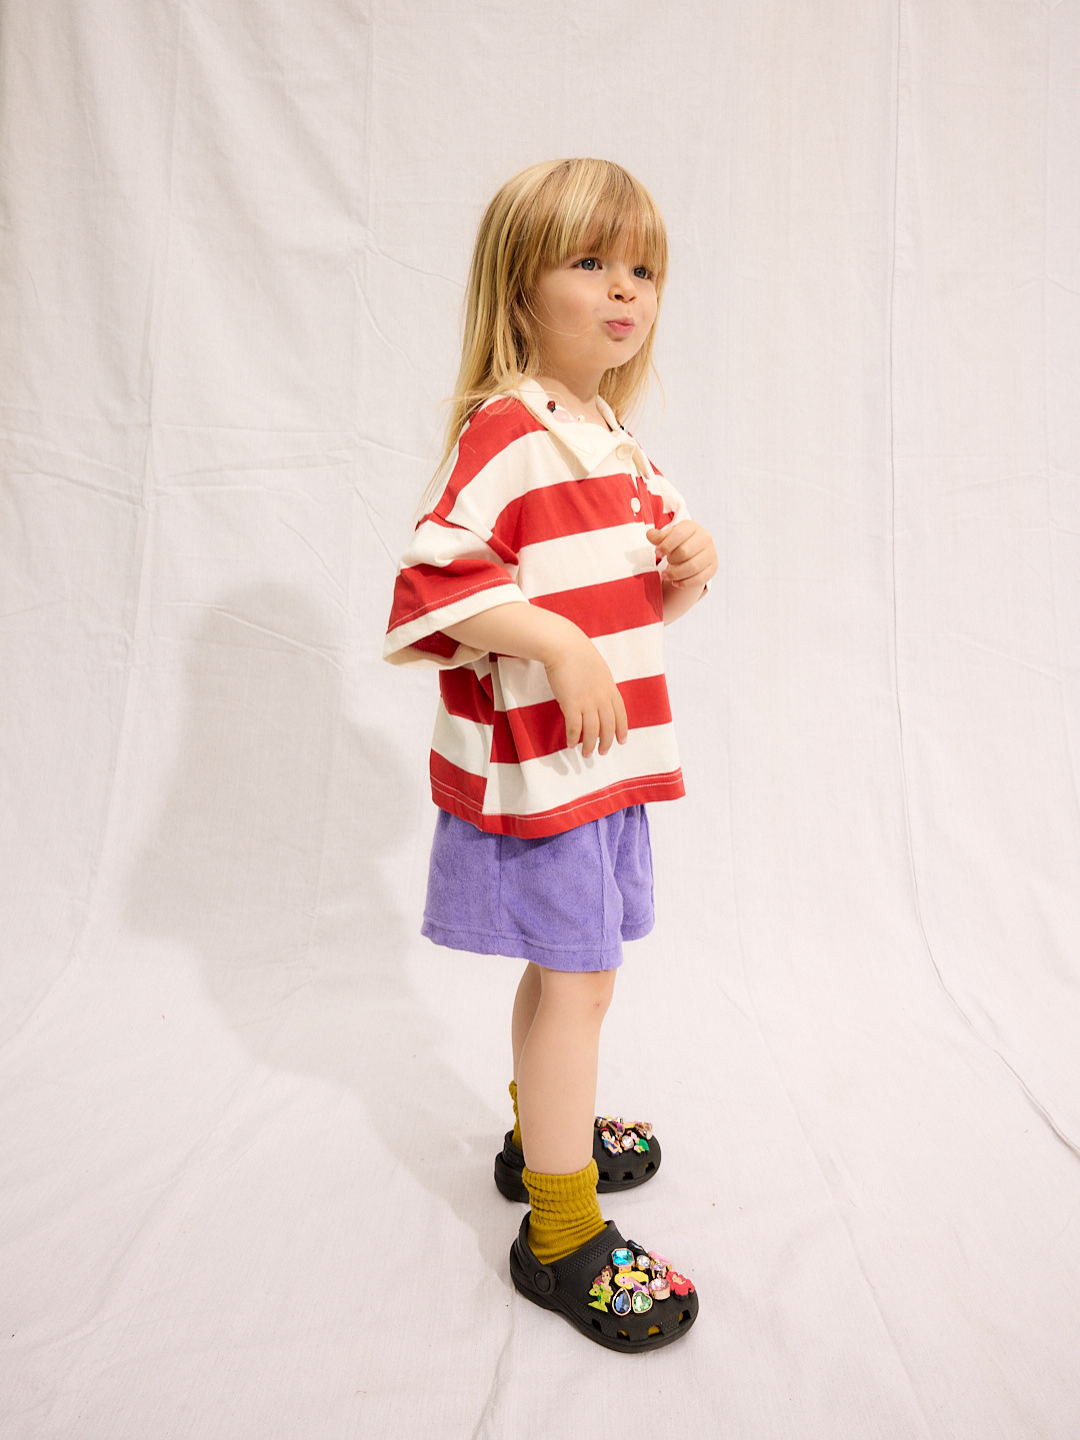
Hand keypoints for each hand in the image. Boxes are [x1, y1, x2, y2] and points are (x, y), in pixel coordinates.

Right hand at [544, 629, 628, 757]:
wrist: (563, 645)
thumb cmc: (577, 652)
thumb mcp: (598, 668)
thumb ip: (601, 683)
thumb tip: (599, 694)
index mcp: (610, 687)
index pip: (621, 713)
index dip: (622, 728)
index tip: (622, 741)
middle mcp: (602, 697)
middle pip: (608, 725)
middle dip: (607, 741)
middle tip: (603, 752)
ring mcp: (587, 701)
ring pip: (593, 730)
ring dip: (590, 745)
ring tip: (586, 754)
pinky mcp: (571, 703)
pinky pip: (575, 727)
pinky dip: (574, 738)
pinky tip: (571, 744)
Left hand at [646, 521, 717, 588]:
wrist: (694, 550)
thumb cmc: (677, 542)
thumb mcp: (667, 536)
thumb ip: (657, 536)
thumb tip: (650, 535)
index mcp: (692, 527)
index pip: (679, 534)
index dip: (666, 545)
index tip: (657, 553)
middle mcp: (705, 538)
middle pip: (685, 551)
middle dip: (671, 559)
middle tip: (665, 562)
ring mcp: (711, 553)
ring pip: (693, 567)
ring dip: (675, 574)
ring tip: (665, 575)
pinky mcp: (713, 567)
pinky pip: (700, 579)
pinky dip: (685, 583)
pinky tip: (674, 583)